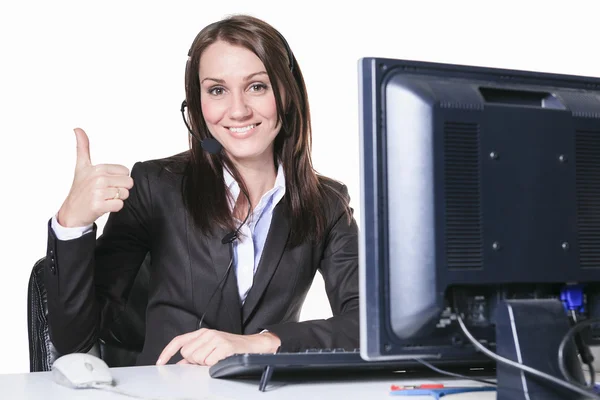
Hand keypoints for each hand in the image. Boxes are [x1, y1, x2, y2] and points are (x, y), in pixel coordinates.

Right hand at [57, 128, 133, 226]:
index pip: (125, 172)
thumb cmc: (79, 189)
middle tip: (106, 192)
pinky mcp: (98, 205)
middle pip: (128, 183)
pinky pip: (120, 205)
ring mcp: (98, 192)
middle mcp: (98, 179)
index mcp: (98, 168)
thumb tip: (77, 129)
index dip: (118, 179)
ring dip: (117, 199)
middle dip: (120, 189)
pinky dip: (114, 207)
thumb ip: (83, 147)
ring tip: (104, 199)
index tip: (106, 183)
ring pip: (125, 194)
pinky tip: (103, 206)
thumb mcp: (81, 166)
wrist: (71, 212)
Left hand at [156, 329, 280, 365]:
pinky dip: (214, 365)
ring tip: (216, 359)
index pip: (180, 341)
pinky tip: (221, 360)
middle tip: (209, 358)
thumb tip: (179, 365)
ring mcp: (216, 338)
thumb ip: (194, 356)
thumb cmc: (231, 348)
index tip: (160, 362)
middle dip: (195, 360)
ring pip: (197, 359)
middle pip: (187, 353)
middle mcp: (207, 333)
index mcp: (202, 333)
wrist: (253, 346)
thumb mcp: (210, 349)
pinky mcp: (224, 346)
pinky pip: (209, 362)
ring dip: (205, 364)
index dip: (168, 352)